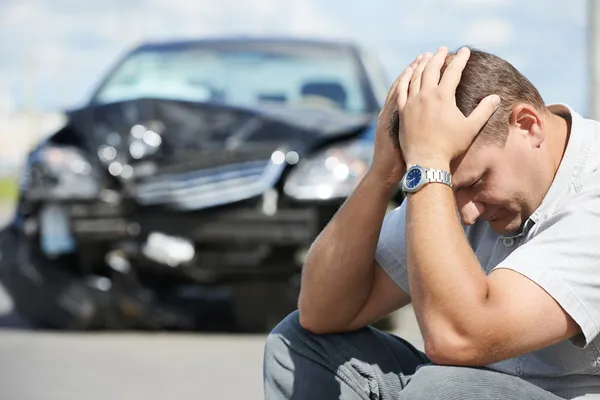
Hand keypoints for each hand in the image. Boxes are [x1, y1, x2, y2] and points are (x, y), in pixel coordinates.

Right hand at [369, 55, 421, 186]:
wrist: (386, 172)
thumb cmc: (399, 159)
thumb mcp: (406, 138)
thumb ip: (417, 125)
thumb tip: (433, 117)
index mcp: (398, 114)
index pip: (410, 89)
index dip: (418, 74)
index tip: (429, 61)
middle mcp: (394, 111)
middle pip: (407, 84)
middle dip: (418, 67)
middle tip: (428, 53)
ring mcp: (391, 116)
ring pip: (400, 88)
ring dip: (410, 72)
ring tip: (421, 59)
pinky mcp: (390, 123)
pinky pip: (395, 100)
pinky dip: (400, 87)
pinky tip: (409, 76)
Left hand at [397, 47, 499, 169]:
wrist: (426, 161)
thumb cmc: (450, 146)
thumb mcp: (471, 128)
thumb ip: (484, 111)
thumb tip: (496, 97)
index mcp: (443, 96)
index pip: (453, 71)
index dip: (460, 59)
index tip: (464, 51)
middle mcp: (425, 95)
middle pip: (431, 68)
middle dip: (438, 57)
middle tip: (443, 49)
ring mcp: (411, 102)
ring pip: (415, 76)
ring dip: (421, 63)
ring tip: (425, 56)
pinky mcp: (402, 111)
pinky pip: (401, 89)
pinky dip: (405, 78)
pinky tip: (408, 72)